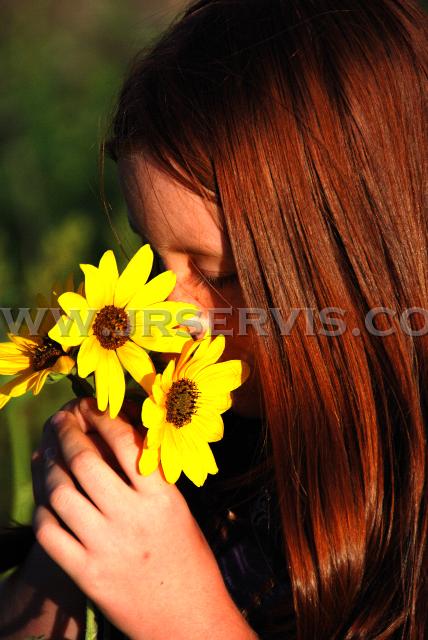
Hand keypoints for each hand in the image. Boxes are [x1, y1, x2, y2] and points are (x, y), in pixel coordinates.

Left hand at [33, 398, 255, 639]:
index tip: (90, 406)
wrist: (188, 622)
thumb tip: (114, 439)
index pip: (125, 442)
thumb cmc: (189, 560)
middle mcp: (132, 518)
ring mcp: (106, 547)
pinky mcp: (87, 575)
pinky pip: (51, 532)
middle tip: (61, 421)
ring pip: (61, 493)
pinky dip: (44, 509)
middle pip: (85, 461)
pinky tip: (47, 498)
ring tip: (49, 455)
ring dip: (50, 467)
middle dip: (68, 433)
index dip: (102, 417)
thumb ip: (148, 478)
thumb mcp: (177, 510)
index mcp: (162, 498)